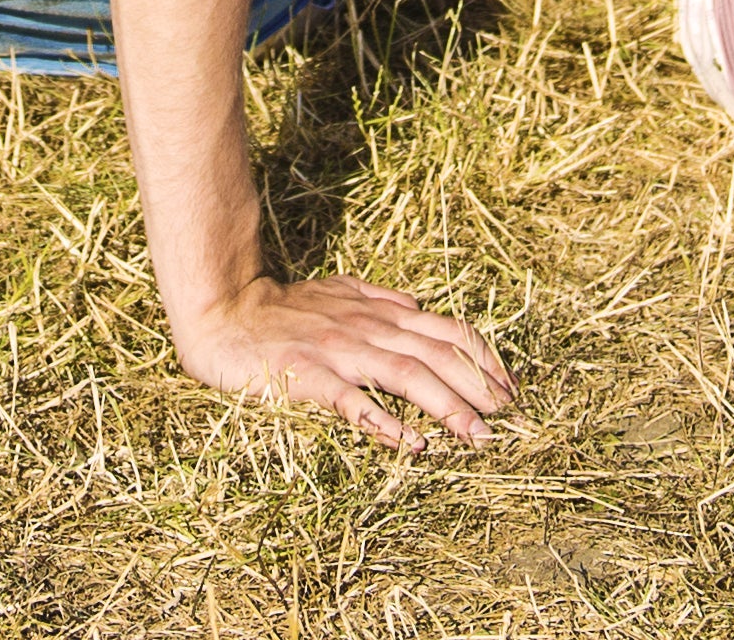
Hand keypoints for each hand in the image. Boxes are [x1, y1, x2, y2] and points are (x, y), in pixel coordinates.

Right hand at [169, 272, 510, 449]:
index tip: (510, 388)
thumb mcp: (337, 292)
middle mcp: (366, 329)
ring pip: (405, 375)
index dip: (483, 358)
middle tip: (507, 421)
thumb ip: (379, 299)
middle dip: (477, 388)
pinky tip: (409, 442)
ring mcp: (337, 352)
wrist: (223, 312)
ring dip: (446, 406)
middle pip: (435, 355)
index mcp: (379, 313)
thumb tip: (417, 304)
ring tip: (476, 436)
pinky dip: (383, 421)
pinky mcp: (306, 376)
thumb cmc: (281, 309)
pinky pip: (351, 400)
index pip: (446, 330)